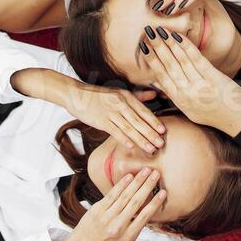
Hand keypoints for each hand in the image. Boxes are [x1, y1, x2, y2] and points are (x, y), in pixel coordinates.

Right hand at [10, 68, 164, 153]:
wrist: (77, 94)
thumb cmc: (100, 95)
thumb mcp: (119, 91)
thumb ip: (138, 96)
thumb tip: (156, 95)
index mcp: (126, 96)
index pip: (143, 111)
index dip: (154, 122)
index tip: (163, 131)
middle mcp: (120, 103)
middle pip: (138, 121)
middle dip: (151, 134)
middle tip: (161, 144)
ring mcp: (110, 112)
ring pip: (128, 128)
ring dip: (141, 140)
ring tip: (150, 149)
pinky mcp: (100, 120)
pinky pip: (114, 131)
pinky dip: (123, 138)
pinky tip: (131, 146)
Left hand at [59, 168, 165, 240]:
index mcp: (127, 236)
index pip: (144, 217)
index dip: (155, 204)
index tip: (163, 193)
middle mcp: (118, 226)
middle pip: (136, 202)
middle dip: (147, 186)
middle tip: (156, 174)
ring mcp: (107, 216)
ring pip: (125, 196)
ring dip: (137, 181)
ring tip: (146, 170)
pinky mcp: (98, 209)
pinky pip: (112, 194)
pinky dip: (121, 184)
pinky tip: (129, 176)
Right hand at [141, 30, 240, 136]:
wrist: (237, 121)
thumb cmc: (212, 114)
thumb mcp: (188, 109)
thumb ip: (173, 95)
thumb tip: (155, 81)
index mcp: (180, 100)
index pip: (161, 76)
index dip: (151, 60)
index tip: (143, 47)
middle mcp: (188, 93)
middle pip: (169, 66)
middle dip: (157, 47)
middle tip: (148, 32)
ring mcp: (201, 85)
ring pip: (181, 60)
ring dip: (169, 44)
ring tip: (161, 31)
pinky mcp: (213, 78)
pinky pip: (197, 59)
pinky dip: (187, 46)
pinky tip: (179, 37)